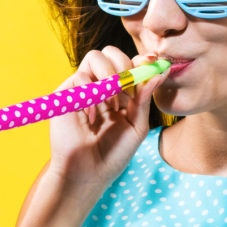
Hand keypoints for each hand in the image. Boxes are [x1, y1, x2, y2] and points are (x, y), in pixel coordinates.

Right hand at [46, 47, 164, 190]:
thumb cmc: (113, 154)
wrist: (88, 173)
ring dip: (109, 75)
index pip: (130, 64)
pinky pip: (80, 77)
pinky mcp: (66, 94)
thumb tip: (160, 72)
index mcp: (121, 93)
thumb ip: (144, 99)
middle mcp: (101, 86)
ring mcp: (83, 89)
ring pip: (94, 57)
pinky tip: (94, 116)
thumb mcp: (136, 126)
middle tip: (128, 87)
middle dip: (124, 64)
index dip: (141, 60)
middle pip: (110, 52)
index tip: (153, 61)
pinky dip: (91, 94)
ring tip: (112, 102)